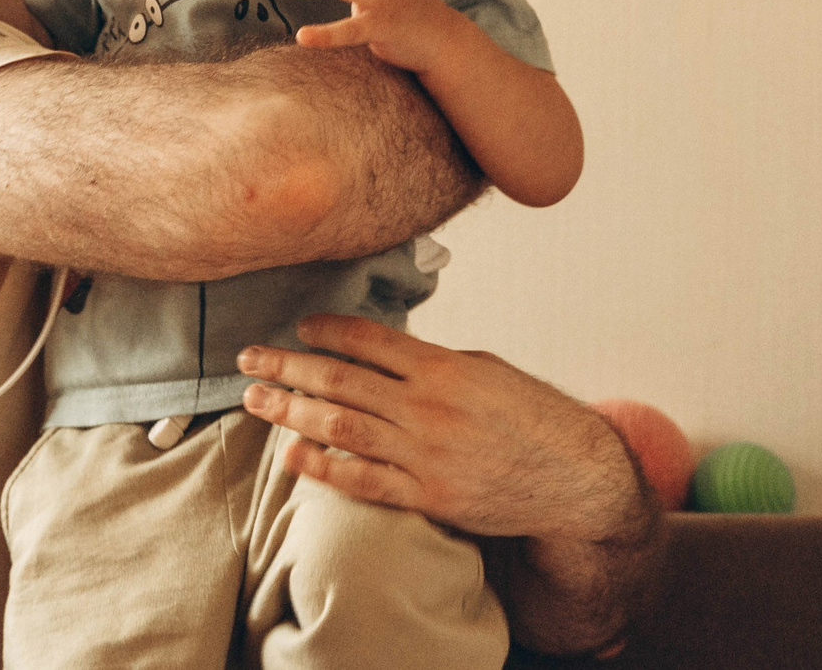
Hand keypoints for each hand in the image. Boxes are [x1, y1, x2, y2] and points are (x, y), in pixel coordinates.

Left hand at [237, 315, 660, 654]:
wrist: (572, 477)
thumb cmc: (531, 416)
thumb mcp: (486, 370)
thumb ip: (433, 363)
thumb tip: (385, 354)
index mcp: (443, 368)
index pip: (369, 340)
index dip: (327, 330)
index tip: (298, 326)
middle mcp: (427, 408)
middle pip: (340, 382)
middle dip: (287, 368)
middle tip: (249, 360)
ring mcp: (425, 455)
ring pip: (340, 428)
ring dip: (290, 412)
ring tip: (256, 400)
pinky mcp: (427, 497)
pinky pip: (363, 481)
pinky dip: (321, 468)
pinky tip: (290, 455)